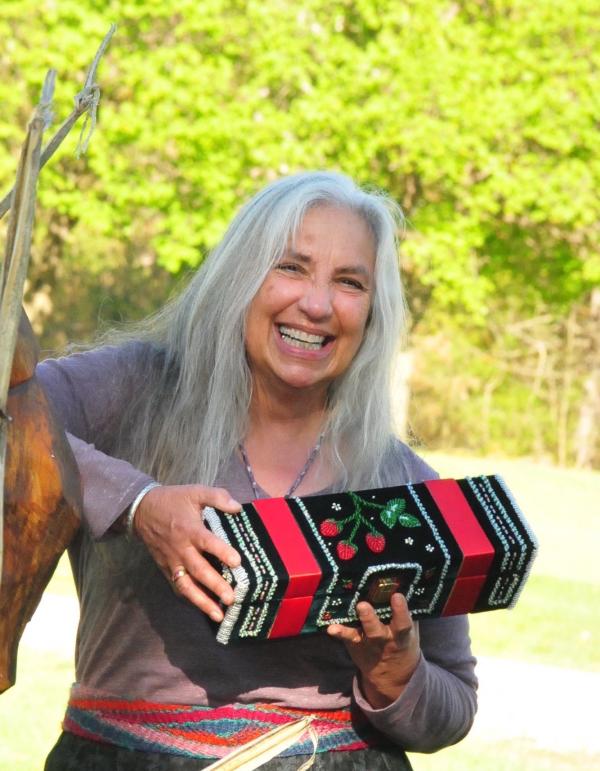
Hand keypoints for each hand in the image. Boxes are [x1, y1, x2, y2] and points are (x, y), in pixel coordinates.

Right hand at [133, 484, 241, 620]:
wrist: (142, 509)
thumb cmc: (173, 500)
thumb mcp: (195, 491)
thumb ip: (217, 497)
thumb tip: (238, 508)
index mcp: (190, 529)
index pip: (208, 543)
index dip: (222, 552)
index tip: (237, 562)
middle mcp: (181, 549)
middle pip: (199, 570)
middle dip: (215, 585)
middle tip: (231, 598)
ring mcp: (172, 561)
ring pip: (187, 585)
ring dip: (202, 601)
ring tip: (218, 615)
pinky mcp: (166, 568)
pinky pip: (178, 586)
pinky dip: (189, 598)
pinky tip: (203, 608)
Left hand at [327, 593, 419, 707]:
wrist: (394, 674)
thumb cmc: (402, 640)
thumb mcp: (411, 630)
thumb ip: (406, 611)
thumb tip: (401, 584)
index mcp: (400, 635)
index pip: (403, 622)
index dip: (400, 610)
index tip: (397, 595)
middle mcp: (383, 639)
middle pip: (376, 631)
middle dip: (369, 619)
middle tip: (362, 605)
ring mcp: (366, 642)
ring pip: (357, 636)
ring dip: (347, 630)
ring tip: (337, 624)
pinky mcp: (354, 643)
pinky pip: (346, 638)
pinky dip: (338, 632)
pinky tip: (330, 628)